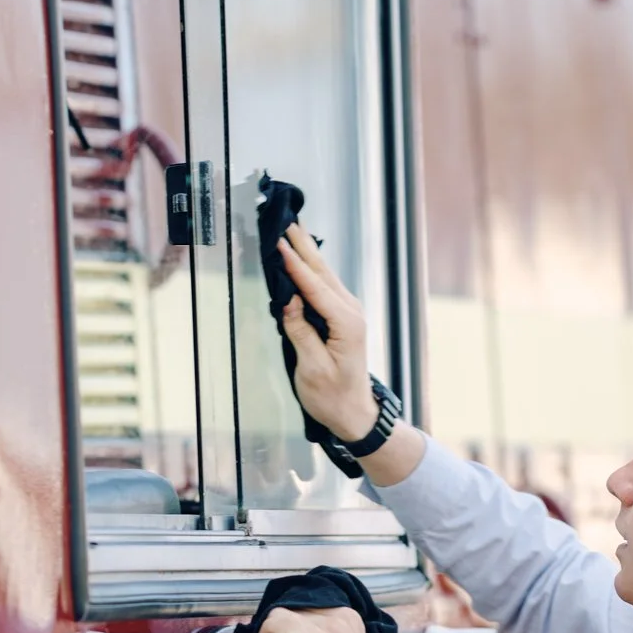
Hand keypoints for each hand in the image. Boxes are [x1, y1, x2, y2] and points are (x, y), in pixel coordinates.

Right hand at [278, 226, 376, 442]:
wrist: (354, 413)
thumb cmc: (332, 397)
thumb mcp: (311, 368)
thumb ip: (300, 331)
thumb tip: (288, 301)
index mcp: (346, 324)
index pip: (315, 287)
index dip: (294, 264)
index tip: (279, 242)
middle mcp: (351, 312)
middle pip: (322, 272)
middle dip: (303, 245)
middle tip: (286, 219)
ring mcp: (349, 312)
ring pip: (324, 275)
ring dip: (307, 251)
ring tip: (291, 228)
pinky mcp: (343, 316)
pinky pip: (324, 286)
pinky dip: (311, 268)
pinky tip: (301, 256)